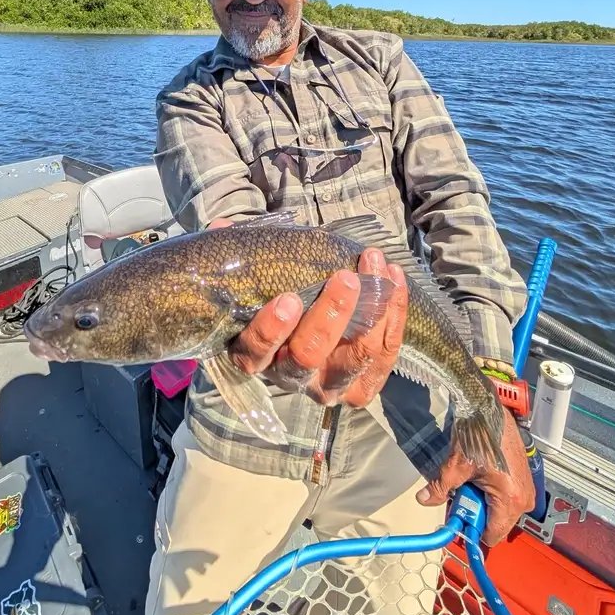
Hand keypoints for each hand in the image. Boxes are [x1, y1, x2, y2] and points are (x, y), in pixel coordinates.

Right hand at [210, 221, 407, 405]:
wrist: (314, 320)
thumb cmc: (278, 292)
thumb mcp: (255, 274)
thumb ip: (238, 254)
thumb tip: (221, 228)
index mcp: (255, 353)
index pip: (256, 352)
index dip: (271, 330)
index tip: (288, 299)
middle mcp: (290, 376)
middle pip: (307, 356)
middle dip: (329, 316)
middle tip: (345, 278)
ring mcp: (328, 385)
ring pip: (352, 360)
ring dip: (371, 313)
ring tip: (376, 269)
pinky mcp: (362, 386)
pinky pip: (383, 358)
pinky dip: (393, 318)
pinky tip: (393, 279)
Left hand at [416, 406, 534, 545]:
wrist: (489, 408)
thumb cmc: (478, 433)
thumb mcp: (455, 465)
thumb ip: (440, 488)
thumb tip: (425, 499)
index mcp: (510, 499)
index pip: (492, 534)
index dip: (472, 529)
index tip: (458, 518)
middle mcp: (524, 498)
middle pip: (496, 522)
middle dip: (476, 512)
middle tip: (461, 492)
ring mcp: (526, 489)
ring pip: (500, 510)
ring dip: (483, 501)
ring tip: (471, 479)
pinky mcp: (524, 479)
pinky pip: (506, 497)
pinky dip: (491, 492)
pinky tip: (481, 475)